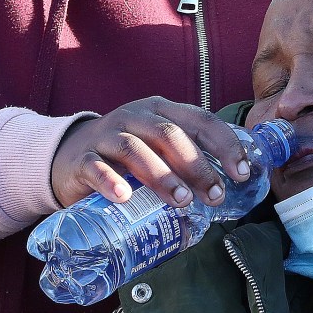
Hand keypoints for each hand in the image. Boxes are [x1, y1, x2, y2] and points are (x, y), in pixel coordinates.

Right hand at [51, 97, 251, 207]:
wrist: (70, 157)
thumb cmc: (129, 157)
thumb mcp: (160, 148)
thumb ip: (190, 158)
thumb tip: (234, 185)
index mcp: (162, 111)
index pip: (201, 121)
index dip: (225, 145)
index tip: (242, 173)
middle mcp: (135, 117)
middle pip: (170, 135)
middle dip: (197, 165)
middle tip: (214, 195)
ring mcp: (107, 136)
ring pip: (135, 149)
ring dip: (162, 176)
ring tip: (182, 201)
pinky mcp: (82, 159)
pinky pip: (96, 167)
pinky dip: (111, 181)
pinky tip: (124, 197)